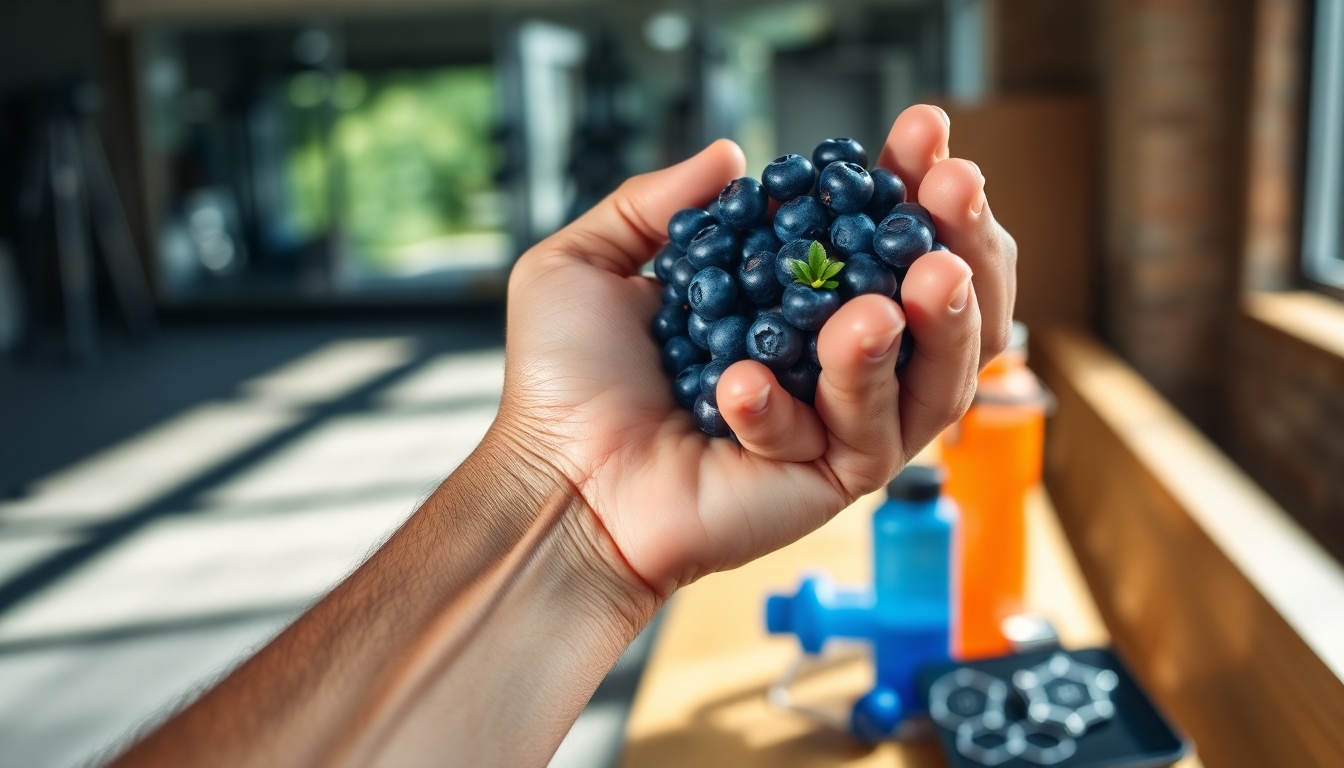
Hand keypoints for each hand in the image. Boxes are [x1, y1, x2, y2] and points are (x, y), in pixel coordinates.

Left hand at [496, 105, 1016, 594]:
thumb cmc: (565, 385)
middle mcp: (830, 359)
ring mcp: (839, 424)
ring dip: (942, 322)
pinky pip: (853, 436)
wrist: (551, 479)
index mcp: (791, 301)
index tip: (922, 130)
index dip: (909, 182)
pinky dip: (798, 401)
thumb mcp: (586, 265)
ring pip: (934, 379)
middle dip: (964, 239)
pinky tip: (738, 382)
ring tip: (924, 279)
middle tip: (955, 188)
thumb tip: (730, 155)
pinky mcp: (828, 480)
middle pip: (945, 306)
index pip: (877, 234)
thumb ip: (654, 203)